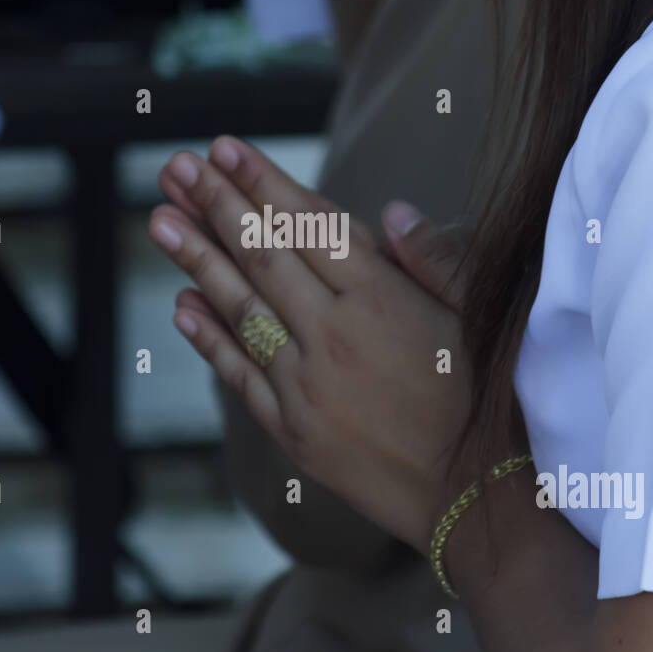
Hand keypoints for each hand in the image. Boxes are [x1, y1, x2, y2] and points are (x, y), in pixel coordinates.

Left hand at [149, 136, 472, 553]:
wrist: (481, 502)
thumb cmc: (492, 401)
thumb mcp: (481, 317)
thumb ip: (434, 260)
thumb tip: (391, 211)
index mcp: (385, 299)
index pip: (308, 226)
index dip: (263, 183)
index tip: (223, 148)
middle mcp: (337, 336)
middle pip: (264, 256)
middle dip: (216, 204)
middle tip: (175, 166)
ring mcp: (309, 387)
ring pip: (241, 310)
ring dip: (197, 261)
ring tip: (160, 219)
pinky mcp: (295, 432)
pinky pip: (240, 375)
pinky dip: (208, 338)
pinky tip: (182, 305)